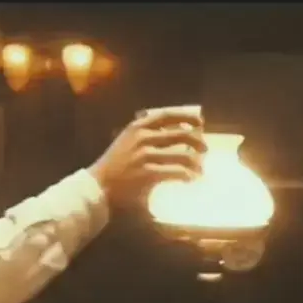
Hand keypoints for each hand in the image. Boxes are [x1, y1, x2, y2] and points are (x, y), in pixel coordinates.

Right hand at [89, 105, 205, 207]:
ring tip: (199, 170)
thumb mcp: (128, 141)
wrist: (97, 186)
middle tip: (204, 150)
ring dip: (195, 163)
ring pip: (183, 155)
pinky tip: (188, 180)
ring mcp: (145, 155)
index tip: (200, 121)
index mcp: (137, 127)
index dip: (187, 116)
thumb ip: (147, 134)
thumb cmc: (116, 166)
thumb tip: (176, 132)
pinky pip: (176, 172)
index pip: (168, 115)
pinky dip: (186, 176)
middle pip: (181, 135)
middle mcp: (142, 137)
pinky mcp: (148, 173)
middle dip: (197, 142)